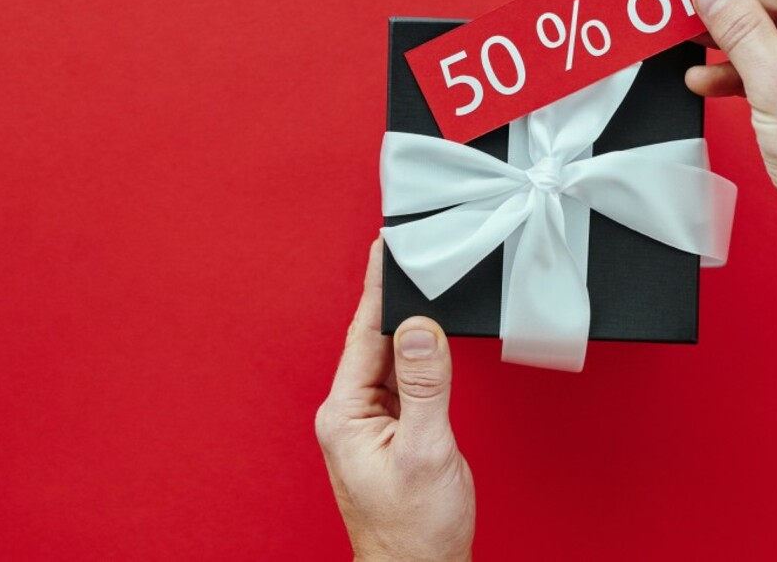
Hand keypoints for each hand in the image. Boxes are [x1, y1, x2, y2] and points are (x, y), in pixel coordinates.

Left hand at [316, 238, 474, 561]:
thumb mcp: (425, 449)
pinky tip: (430, 342)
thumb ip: (424, 385)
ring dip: (406, 326)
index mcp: (346, 414)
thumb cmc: (414, 527)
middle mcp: (352, 414)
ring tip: (422, 286)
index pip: (362, 335)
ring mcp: (371, 424)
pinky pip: (404, 382)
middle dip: (392, 298)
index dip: (376, 289)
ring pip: (390, 360)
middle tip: (408, 254)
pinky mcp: (392, 434)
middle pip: (374, 341)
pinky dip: (418, 357)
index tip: (384, 248)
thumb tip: (418, 328)